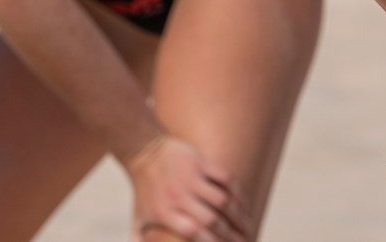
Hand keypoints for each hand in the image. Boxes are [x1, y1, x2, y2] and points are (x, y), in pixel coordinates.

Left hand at [124, 134, 251, 241]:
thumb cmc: (143, 191)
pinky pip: (226, 179)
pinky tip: (245, 205)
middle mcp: (178, 196)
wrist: (143, 152)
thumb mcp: (138, 220)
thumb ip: (142, 241)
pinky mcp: (201, 162)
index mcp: (164, 213)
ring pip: (222, 200)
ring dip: (239, 216)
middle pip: (211, 220)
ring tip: (248, 227)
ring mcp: (191, 178)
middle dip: (231, 234)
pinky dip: (238, 193)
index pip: (193, 232)